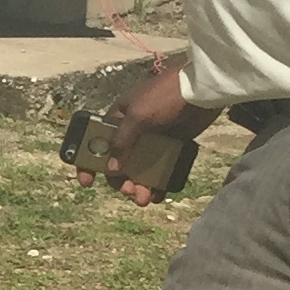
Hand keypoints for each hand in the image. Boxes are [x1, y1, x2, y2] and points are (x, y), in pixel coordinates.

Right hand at [86, 61, 215, 206]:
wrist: (202, 90)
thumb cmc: (164, 97)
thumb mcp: (138, 116)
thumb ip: (122, 141)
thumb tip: (112, 169)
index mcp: (118, 120)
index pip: (94, 143)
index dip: (87, 162)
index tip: (87, 182)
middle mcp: (132, 132)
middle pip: (118, 163)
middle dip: (120, 181)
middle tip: (128, 191)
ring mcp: (153, 141)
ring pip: (140, 170)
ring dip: (139, 187)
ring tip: (145, 199)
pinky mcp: (172, 146)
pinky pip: (161, 171)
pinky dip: (159, 184)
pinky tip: (159, 195)